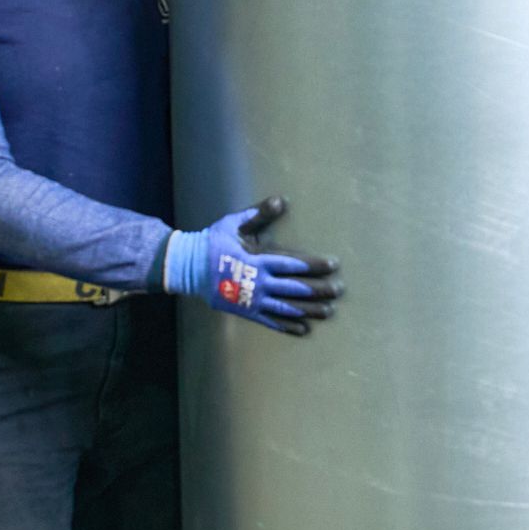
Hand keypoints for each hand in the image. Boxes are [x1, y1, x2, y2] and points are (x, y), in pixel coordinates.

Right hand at [164, 196, 341, 337]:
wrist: (188, 267)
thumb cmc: (214, 242)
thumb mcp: (235, 223)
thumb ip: (259, 214)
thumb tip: (281, 200)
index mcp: (259, 260)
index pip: (294, 264)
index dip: (315, 265)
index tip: (333, 265)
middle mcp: (259, 283)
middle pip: (296, 288)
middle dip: (319, 290)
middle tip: (339, 290)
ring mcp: (253, 300)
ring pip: (287, 308)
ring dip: (310, 310)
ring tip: (329, 311)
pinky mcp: (246, 312)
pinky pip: (271, 322)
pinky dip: (288, 326)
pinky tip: (304, 329)